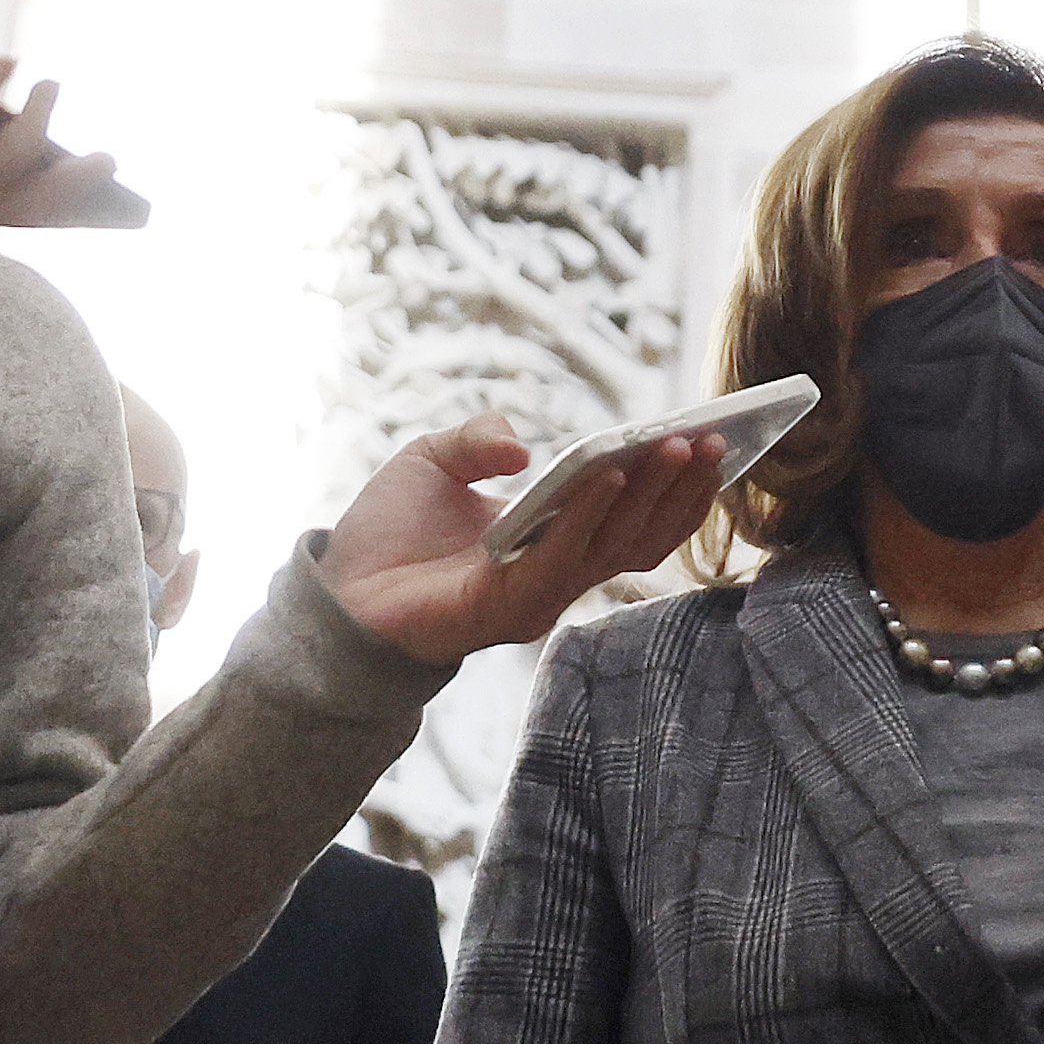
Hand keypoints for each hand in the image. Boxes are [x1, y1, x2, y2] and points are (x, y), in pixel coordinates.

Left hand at [316, 420, 728, 666]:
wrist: (332, 592)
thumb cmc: (385, 532)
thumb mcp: (434, 459)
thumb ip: (479, 438)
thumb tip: (523, 445)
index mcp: (555, 542)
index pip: (635, 519)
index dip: (675, 486)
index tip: (711, 439)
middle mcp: (557, 574)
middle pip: (640, 535)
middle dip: (679, 487)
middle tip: (711, 437)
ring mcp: (537, 595)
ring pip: (613, 548)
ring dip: (648, 494)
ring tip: (673, 446)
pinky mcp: (505, 606)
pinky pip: (559, 558)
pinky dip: (587, 513)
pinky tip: (606, 472)